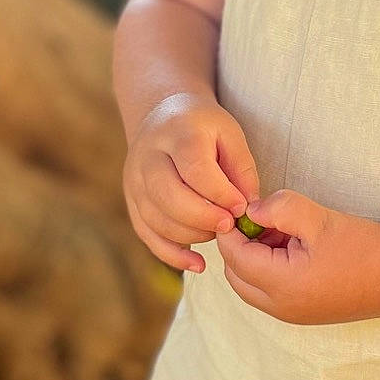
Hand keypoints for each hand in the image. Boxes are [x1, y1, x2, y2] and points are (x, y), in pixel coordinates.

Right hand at [123, 93, 259, 273]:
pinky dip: (172, 254)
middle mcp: (148, 156)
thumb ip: (242, 169)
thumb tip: (247, 209)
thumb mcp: (230, 134)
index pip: (196, 170)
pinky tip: (197, 263)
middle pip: (169, 196)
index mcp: (177, 133)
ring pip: (157, 219)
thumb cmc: (204, 128)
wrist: (164, 116)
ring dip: (191, 235)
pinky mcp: (131, 200)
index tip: (242, 208)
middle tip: (229, 225)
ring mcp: (134, 179)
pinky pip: (147, 234)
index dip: (220, 194)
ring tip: (216, 231)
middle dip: (203, 218)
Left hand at [214, 188, 379, 323]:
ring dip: (253, 258)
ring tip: (282, 233)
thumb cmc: (361, 247)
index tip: (242, 207)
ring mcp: (289, 314)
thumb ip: (279, 209)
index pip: (234, 256)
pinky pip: (266, 292)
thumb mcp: (318, 219)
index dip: (231, 229)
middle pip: (235, 274)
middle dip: (240, 245)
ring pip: (248, 285)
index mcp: (282, 284)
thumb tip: (249, 211)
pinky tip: (292, 249)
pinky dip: (267, 270)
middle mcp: (280, 306)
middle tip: (264, 221)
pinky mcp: (298, 313)